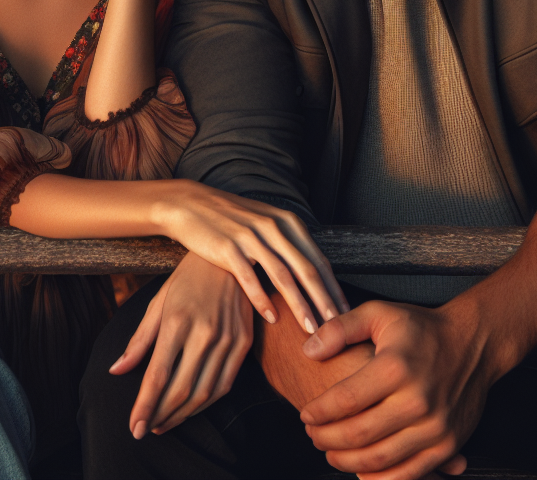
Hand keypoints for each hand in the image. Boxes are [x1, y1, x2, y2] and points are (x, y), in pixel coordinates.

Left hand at [110, 254, 252, 438]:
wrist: (230, 257)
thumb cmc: (187, 279)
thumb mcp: (159, 302)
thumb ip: (139, 340)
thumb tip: (116, 371)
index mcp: (176, 320)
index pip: (157, 375)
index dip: (144, 407)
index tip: (135, 429)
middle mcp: (203, 332)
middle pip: (180, 390)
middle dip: (161, 416)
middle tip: (147, 429)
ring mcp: (227, 338)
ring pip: (204, 393)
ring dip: (183, 415)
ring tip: (165, 423)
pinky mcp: (244, 341)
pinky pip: (225, 384)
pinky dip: (207, 403)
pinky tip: (192, 407)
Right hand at [154, 180, 349, 333]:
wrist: (191, 206)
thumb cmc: (231, 220)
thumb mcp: (266, 223)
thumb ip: (289, 243)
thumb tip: (313, 272)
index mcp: (286, 222)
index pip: (318, 259)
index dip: (334, 287)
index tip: (346, 312)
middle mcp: (273, 227)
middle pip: (306, 269)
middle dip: (324, 301)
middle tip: (337, 327)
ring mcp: (251, 237)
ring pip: (283, 276)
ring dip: (300, 305)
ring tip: (312, 330)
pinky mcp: (228, 248)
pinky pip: (251, 278)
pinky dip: (263, 300)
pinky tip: (272, 319)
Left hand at [298, 300, 487, 479]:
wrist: (472, 343)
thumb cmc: (420, 328)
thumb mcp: (379, 313)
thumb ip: (340, 328)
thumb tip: (308, 350)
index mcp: (396, 366)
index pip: (346, 399)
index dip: (319, 411)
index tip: (304, 413)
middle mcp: (417, 399)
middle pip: (359, 433)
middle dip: (326, 438)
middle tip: (312, 435)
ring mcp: (435, 426)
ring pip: (379, 459)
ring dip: (347, 461)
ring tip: (330, 451)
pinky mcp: (448, 444)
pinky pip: (409, 474)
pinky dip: (380, 478)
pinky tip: (361, 470)